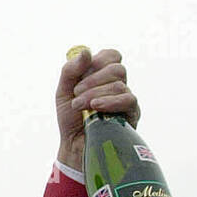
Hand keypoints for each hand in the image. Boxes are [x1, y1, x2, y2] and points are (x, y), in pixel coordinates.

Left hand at [55, 47, 139, 170]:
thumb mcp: (63, 92)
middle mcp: (117, 85)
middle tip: (76, 93)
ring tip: (80, 106)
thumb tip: (86, 52)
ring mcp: (126, 99)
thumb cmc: (71, 118)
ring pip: (119, 84)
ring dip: (94, 94)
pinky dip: (110, 101)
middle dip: (93, 79)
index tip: (82, 73)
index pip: (112, 56)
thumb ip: (71, 70)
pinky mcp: (132, 114)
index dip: (98, 60)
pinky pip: (128, 99)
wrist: (74, 145)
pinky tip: (96, 107)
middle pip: (117, 68)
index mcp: (102, 76)